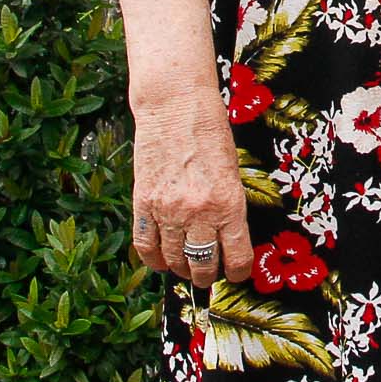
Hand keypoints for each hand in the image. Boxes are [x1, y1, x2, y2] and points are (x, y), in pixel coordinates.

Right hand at [133, 96, 253, 287]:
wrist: (175, 106)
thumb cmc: (210, 133)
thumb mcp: (232, 171)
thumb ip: (228, 206)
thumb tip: (226, 239)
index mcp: (229, 204)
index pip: (236, 257)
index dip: (236, 272)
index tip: (235, 273)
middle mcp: (199, 212)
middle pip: (202, 264)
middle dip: (206, 275)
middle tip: (207, 274)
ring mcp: (168, 209)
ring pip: (174, 259)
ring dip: (181, 268)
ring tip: (185, 267)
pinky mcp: (144, 202)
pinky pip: (146, 245)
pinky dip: (153, 259)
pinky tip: (160, 260)